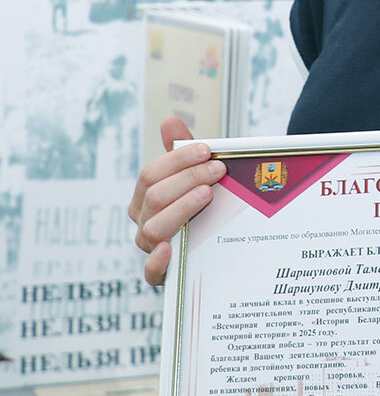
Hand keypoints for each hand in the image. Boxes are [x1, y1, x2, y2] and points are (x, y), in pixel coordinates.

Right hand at [127, 115, 225, 285]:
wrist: (217, 243)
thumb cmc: (202, 203)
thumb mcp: (195, 176)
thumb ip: (182, 151)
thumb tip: (170, 120)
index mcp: (145, 196)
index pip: (151, 173)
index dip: (178, 160)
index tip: (207, 150)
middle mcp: (144, 221)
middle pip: (155, 197)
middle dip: (188, 179)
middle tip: (218, 171)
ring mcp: (151, 248)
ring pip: (154, 228)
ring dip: (182, 208)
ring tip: (207, 195)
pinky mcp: (163, 275)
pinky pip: (150, 273)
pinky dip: (157, 262)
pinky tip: (169, 250)